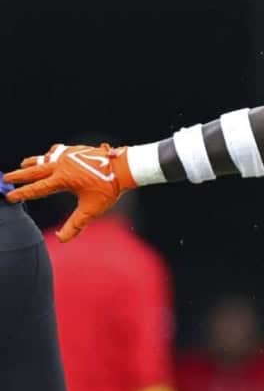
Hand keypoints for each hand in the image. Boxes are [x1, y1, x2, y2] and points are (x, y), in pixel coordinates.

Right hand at [4, 143, 135, 241]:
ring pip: (44, 158)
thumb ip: (75, 225)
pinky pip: (58, 151)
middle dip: (19, 176)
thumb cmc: (109, 189)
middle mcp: (61, 165)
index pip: (37, 189)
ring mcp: (69, 156)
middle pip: (34, 171)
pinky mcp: (76, 150)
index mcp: (62, 179)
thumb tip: (62, 240)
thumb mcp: (92, 209)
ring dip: (33, 163)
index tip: (9, 197)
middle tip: (5, 178)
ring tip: (23, 165)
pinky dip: (50, 154)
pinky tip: (49, 155)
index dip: (22, 194)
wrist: (125, 167)